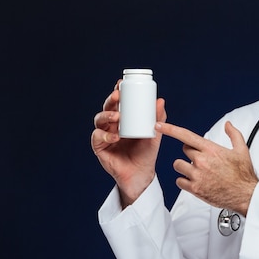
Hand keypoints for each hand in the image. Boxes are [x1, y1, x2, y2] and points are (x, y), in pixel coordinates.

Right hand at [91, 81, 166, 206]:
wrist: (141, 174)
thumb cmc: (146, 152)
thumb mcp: (155, 134)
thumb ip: (158, 118)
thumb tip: (160, 100)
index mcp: (123, 118)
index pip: (118, 102)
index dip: (117, 92)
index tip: (120, 83)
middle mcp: (111, 124)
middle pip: (106, 108)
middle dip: (111, 100)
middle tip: (118, 96)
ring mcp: (104, 135)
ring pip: (99, 120)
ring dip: (106, 116)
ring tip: (117, 117)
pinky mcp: (100, 147)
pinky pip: (98, 138)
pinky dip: (105, 135)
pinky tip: (115, 136)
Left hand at [157, 121, 257, 215]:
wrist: (244, 194)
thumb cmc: (243, 174)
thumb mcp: (241, 150)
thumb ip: (233, 134)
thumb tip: (228, 125)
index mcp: (211, 149)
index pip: (186, 136)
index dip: (170, 129)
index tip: (159, 126)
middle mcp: (202, 161)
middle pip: (184, 150)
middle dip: (191, 153)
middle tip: (203, 160)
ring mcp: (197, 175)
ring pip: (178, 165)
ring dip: (185, 167)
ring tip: (198, 171)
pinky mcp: (195, 188)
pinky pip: (179, 181)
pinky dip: (185, 181)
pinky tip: (195, 181)